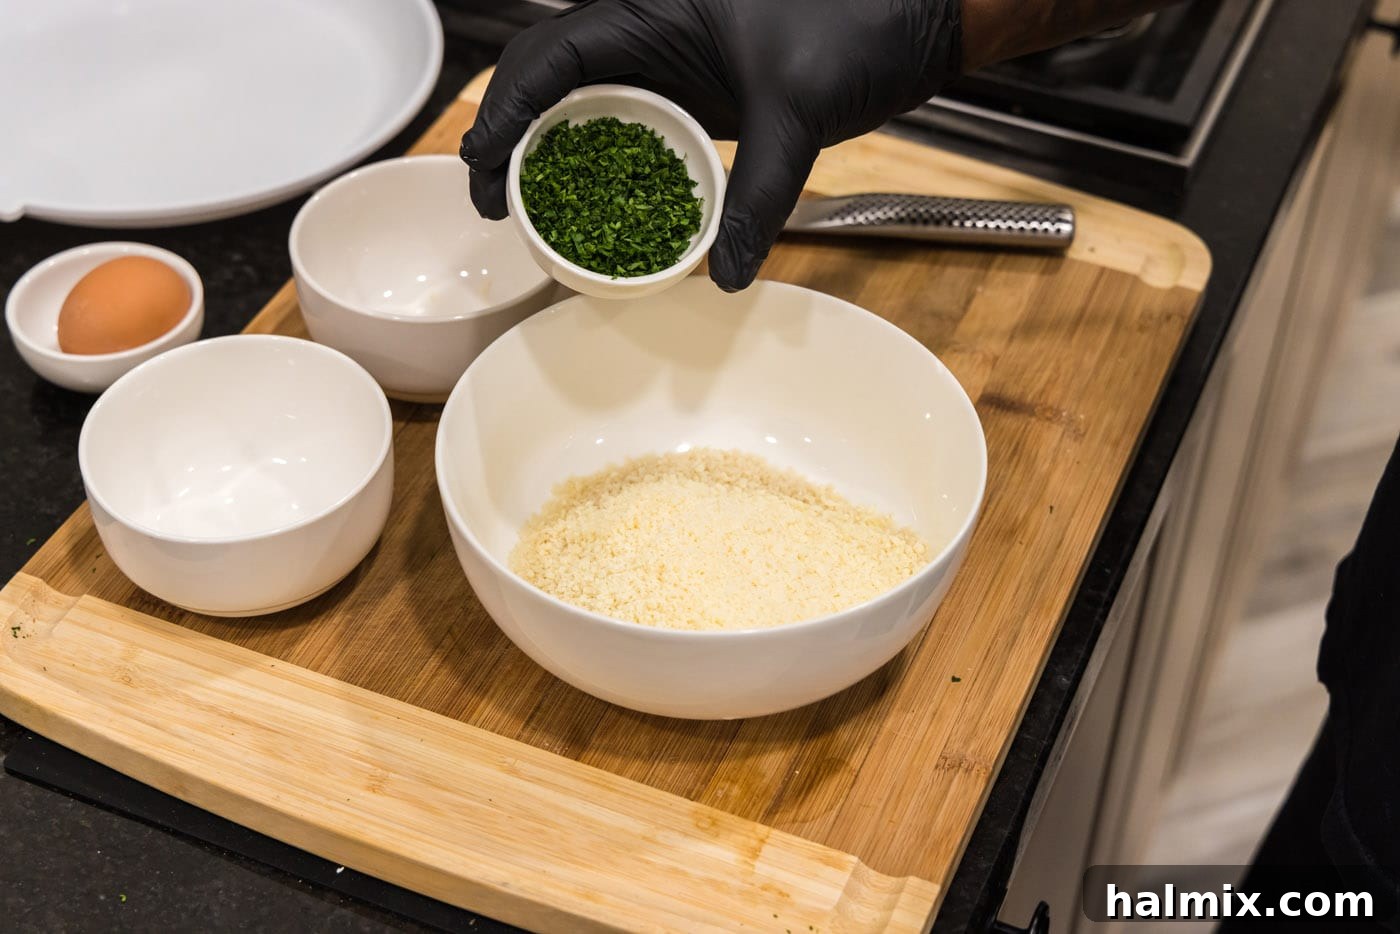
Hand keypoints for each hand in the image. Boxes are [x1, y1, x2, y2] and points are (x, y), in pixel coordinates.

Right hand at [460, 0, 961, 290]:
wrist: (918, 16)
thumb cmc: (860, 24)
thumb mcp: (797, 112)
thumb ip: (759, 195)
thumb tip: (725, 271)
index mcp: (653, 8)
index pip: (553, 55)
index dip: (507, 109)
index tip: (484, 166)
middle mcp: (651, 28)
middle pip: (553, 76)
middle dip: (513, 132)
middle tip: (496, 200)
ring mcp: (675, 59)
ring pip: (589, 101)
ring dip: (554, 150)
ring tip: (532, 209)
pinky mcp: (701, 88)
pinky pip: (637, 123)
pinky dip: (610, 162)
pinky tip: (602, 205)